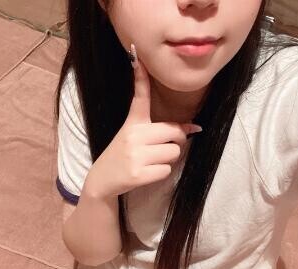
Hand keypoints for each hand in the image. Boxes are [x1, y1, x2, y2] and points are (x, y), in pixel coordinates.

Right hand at [84, 43, 201, 198]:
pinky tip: (146, 173)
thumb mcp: (133, 137)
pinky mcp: (138, 173)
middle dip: (176, 141)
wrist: (103, 180)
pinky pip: (166, 170)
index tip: (138, 58)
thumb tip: (195, 128)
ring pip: (174, 153)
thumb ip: (160, 131)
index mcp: (132, 123)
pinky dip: (161, 174)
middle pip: (174, 132)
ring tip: (150, 162)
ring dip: (168, 160)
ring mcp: (135, 155)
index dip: (140, 78)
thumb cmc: (123, 156)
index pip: (139, 97)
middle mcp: (133, 135)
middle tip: (160, 148)